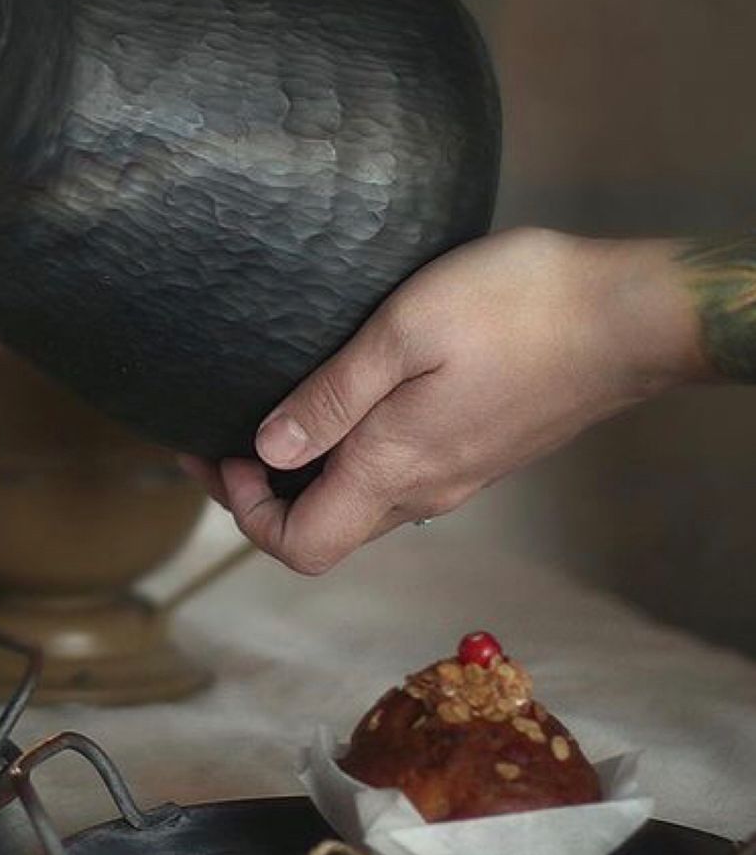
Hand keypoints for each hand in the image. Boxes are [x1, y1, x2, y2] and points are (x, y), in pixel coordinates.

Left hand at [182, 228, 707, 573]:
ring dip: (307, 473)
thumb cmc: (517, 308)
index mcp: (396, 469)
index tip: (223, 451)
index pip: (300, 546)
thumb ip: (331, 400)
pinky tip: (344, 401)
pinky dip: (351, 456)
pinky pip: (399, 477)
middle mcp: (427, 491)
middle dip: (263, 492)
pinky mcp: (482, 452)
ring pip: (362, 505)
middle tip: (225, 434)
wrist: (630, 316)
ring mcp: (460, 476)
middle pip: (326, 529)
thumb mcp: (402, 335)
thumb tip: (265, 451)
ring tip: (275, 414)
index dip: (246, 513)